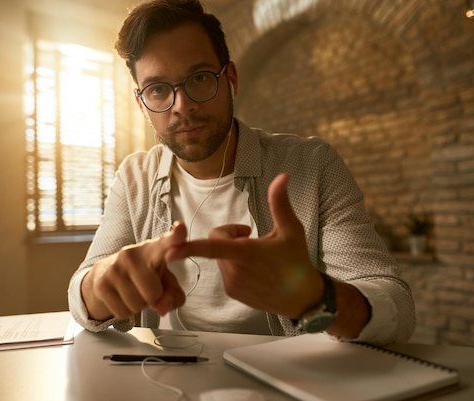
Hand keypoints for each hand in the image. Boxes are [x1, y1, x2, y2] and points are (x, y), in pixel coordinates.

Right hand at [82, 223, 187, 320]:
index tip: (181, 228)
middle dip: (152, 298)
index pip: (165, 242)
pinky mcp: (101, 284)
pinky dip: (125, 311)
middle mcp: (132, 254)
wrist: (106, 274)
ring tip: (133, 291)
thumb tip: (162, 309)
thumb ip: (174, 296)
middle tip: (145, 288)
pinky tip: (121, 297)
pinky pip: (123, 312)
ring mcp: (114, 268)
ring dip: (138, 305)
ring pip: (137, 305)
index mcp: (153, 249)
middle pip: (153, 293)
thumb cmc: (144, 276)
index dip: (175, 237)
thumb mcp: (166, 284)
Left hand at [164, 173, 323, 318]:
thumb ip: (280, 202)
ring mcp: (233, 283)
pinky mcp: (233, 292)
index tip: (170, 252)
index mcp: (246, 253)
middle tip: (252, 237)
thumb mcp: (291, 229)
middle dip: (229, 237)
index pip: (212, 247)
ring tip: (255, 255)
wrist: (303, 298)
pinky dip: (233, 266)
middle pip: (215, 243)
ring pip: (218, 257)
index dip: (189, 248)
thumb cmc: (298, 261)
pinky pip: (224, 271)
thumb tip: (283, 176)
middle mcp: (235, 270)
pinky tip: (254, 270)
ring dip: (231, 252)